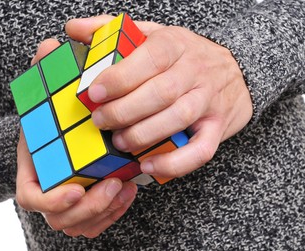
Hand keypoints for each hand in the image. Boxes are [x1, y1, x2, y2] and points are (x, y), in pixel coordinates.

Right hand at [15, 39, 137, 237]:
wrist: (56, 136)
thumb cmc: (51, 118)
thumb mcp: (47, 95)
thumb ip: (44, 74)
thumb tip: (48, 45)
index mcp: (33, 172)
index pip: (31, 199)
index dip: (52, 200)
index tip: (77, 187)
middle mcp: (48, 193)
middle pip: (61, 219)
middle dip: (89, 206)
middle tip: (112, 183)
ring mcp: (66, 204)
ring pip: (81, 226)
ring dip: (105, 211)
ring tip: (125, 186)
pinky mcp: (86, 207)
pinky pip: (97, 223)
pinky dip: (113, 213)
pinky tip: (128, 189)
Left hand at [66, 15, 252, 177]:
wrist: (234, 71)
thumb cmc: (182, 55)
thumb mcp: (150, 33)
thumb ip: (110, 29)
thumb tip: (73, 27)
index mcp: (175, 45)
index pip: (150, 58)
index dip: (121, 78)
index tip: (94, 93)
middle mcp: (194, 71)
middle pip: (161, 93)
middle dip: (125, 111)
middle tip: (100, 122)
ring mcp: (208, 101)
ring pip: (177, 119)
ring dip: (144, 135)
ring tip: (120, 142)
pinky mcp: (216, 128)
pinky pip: (200, 150)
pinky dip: (174, 162)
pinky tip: (148, 164)